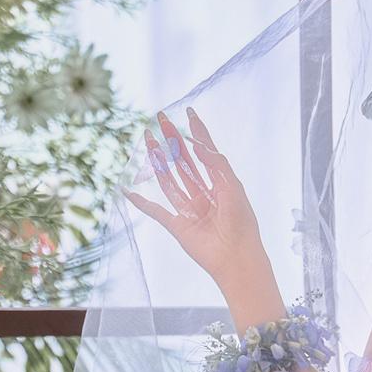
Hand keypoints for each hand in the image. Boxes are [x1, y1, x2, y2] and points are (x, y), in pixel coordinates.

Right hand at [121, 106, 264, 286]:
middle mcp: (203, 195)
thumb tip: (198, 145)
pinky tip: (129, 191)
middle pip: (184, 161)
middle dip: (173, 140)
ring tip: (148, 138)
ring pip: (169, 179)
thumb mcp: (232, 188)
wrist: (237, 258)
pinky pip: (156, 212)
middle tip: (160, 118)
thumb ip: (216, 164)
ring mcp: (189, 210)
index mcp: (220, 185)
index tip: (190, 112)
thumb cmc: (241, 224)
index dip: (198, 132)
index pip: (206, 153)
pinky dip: (141, 203)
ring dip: (158, 159)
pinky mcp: (178, 226)